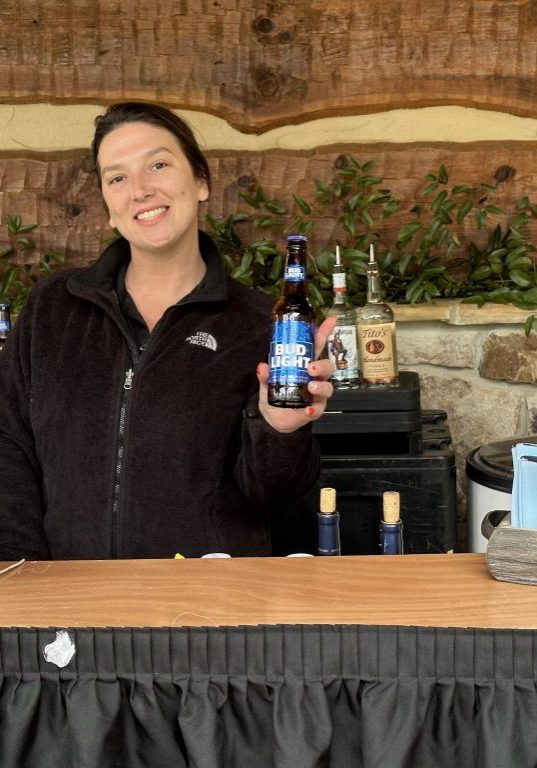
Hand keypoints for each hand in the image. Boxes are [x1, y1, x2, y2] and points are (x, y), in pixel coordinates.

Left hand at [256, 315, 336, 433]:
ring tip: (310, 387)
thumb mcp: (268, 382)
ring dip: (320, 386)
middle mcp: (314, 378)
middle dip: (322, 365)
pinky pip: (318, 409)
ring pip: (327, 387)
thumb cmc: (276, 395)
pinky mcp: (314, 409)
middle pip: (327, 366)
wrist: (274, 418)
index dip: (324, 332)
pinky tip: (307, 409)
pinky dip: (313, 409)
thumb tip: (262, 366)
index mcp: (305, 365)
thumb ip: (266, 375)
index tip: (330, 320)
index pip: (318, 346)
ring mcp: (317, 394)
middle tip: (311, 367)